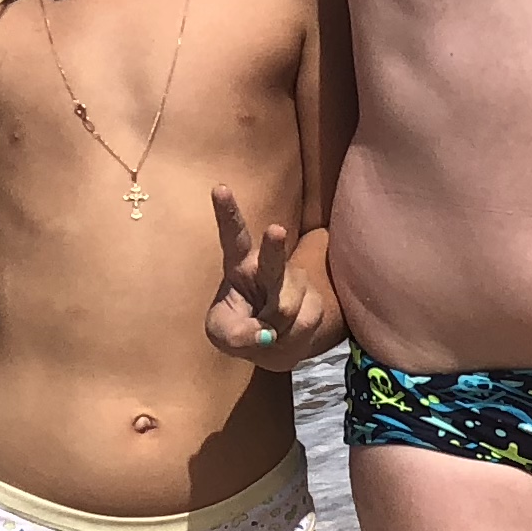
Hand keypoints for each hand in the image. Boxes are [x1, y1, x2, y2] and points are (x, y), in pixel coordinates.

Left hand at [206, 189, 335, 369]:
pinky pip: (300, 325)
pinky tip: (285, 333)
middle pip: (273, 258)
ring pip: (285, 307)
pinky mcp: (312, 300)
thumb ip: (235, 335)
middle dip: (274, 246)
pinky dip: (289, 339)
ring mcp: (293, 281)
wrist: (275, 342)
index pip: (232, 235)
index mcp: (238, 264)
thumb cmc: (240, 328)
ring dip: (274, 328)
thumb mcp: (222, 335)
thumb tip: (266, 336)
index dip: (227, 213)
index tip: (219, 188)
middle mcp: (267, 266)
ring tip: (267, 330)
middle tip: (276, 230)